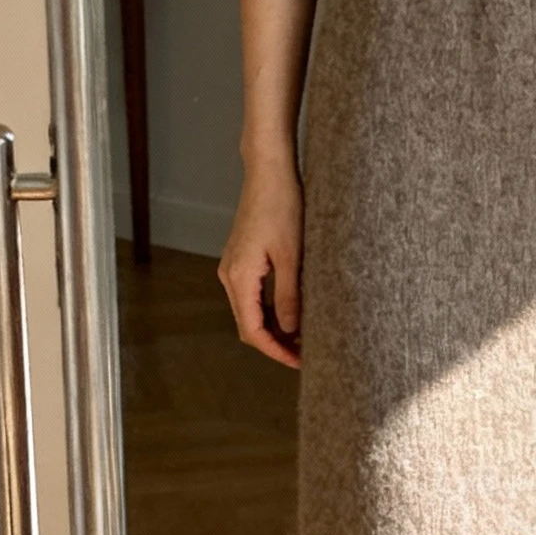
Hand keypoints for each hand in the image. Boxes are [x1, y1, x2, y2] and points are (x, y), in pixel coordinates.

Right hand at [219, 159, 304, 369]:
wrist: (269, 173)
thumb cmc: (282, 206)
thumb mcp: (292, 256)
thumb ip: (289, 296)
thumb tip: (291, 330)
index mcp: (239, 277)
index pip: (252, 331)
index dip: (276, 351)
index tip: (300, 362)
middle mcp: (229, 276)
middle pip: (248, 325)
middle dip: (276, 343)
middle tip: (306, 355)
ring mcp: (233, 267)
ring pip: (250, 312)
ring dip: (274, 328)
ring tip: (303, 338)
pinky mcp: (241, 259)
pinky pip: (252, 296)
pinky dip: (270, 310)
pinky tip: (292, 313)